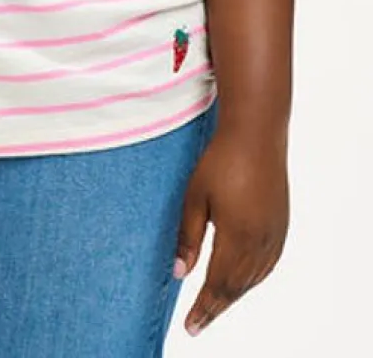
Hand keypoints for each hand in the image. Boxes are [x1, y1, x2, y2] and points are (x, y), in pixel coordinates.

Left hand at [174, 127, 288, 336]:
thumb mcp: (195, 198)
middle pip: (237, 287)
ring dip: (233, 295)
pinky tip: (242, 281)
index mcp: (237, 237)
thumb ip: (189, 238)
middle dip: (216, 307)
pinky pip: (267, 265)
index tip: (190, 327)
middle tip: (197, 323)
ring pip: (253, 278)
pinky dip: (252, 279)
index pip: (218, 285)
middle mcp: (261, 242)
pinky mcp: (281, 225)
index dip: (204, 308)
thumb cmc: (220, 161)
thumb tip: (179, 273)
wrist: (256, 134)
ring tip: (214, 305)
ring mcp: (275, 234)